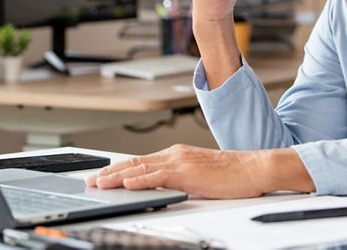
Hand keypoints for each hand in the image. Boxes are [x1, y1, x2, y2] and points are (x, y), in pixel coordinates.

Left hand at [86, 145, 312, 197]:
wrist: (254, 168)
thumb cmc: (232, 174)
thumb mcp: (198, 177)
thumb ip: (178, 181)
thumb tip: (161, 192)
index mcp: (177, 155)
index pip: (141, 162)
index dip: (119, 169)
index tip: (102, 176)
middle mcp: (175, 154)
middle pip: (136, 163)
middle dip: (111, 172)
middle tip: (91, 181)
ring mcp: (181, 161)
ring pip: (142, 168)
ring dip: (118, 176)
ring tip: (100, 183)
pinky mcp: (188, 172)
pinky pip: (158, 176)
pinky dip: (140, 180)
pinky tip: (127, 184)